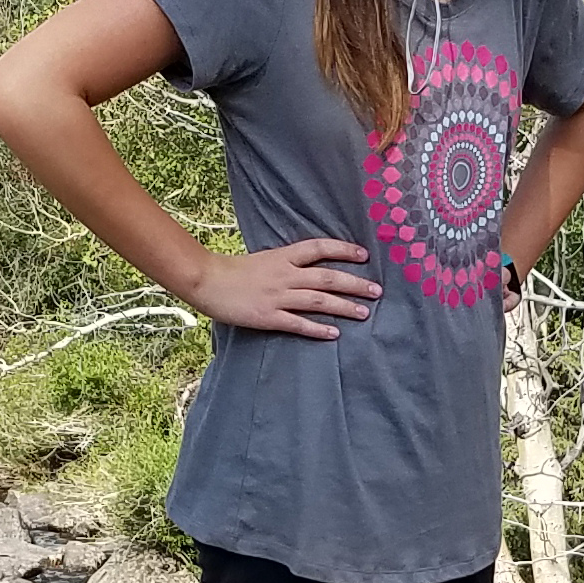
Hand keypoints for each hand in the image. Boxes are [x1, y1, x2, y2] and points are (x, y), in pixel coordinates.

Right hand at [193, 237, 379, 337]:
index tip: (363, 254)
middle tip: (376, 290)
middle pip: (327, 277)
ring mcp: (278, 296)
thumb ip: (287, 263)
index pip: (320, 248)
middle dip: (355, 283)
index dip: (343, 250)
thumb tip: (309, 266)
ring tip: (364, 313)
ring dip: (344, 307)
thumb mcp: (264, 258)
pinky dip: (317, 329)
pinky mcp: (268, 317)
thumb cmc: (233, 270)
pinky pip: (298, 324)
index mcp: (283, 257)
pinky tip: (334, 333)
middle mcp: (285, 275)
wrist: (207, 281)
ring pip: (318, 300)